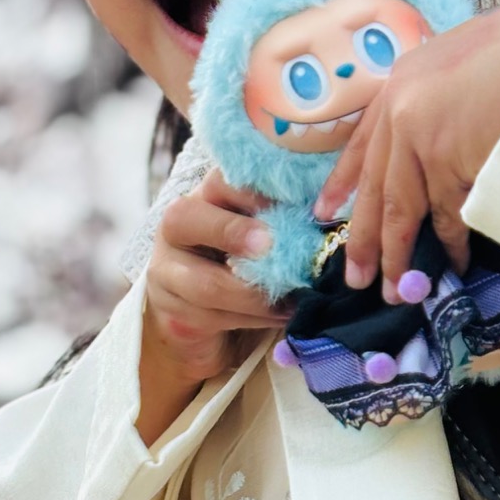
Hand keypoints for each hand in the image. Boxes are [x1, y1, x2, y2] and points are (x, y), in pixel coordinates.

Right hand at [137, 170, 288, 443]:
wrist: (205, 318)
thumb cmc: (247, 262)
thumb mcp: (264, 231)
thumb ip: (285, 218)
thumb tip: (334, 210)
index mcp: (204, 195)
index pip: (219, 180)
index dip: (253, 190)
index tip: (294, 202)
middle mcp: (176, 227)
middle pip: (185, 219)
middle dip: (233, 232)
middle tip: (272, 245)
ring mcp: (165, 271)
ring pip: (206, 284)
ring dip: (257, 295)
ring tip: (296, 298)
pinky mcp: (173, 312)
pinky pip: (213, 318)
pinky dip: (256, 319)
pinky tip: (284, 316)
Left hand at [314, 0, 499, 300]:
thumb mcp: (464, 64)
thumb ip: (438, 100)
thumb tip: (437, 143)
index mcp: (401, 83)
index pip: (362, 142)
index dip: (342, 182)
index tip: (323, 214)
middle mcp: (401, 109)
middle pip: (376, 187)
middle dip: (364, 238)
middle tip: (356, 278)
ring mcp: (423, 136)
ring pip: (404, 209)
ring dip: (402, 253)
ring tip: (399, 288)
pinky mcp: (451, 159)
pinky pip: (448, 213)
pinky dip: (452, 242)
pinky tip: (454, 262)